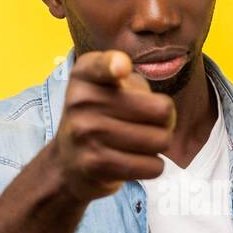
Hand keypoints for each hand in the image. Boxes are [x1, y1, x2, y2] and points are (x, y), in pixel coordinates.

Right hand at [48, 50, 176, 202]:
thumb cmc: (101, 117)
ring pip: (160, 141)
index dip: (114, 64)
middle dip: (164, 122)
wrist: (68, 162)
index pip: (101, 65)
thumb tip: (164, 114)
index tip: (121, 67)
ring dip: (158, 146)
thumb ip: (137, 86)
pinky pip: (152, 167)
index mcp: (85, 74)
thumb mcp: (110, 88)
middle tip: (146, 125)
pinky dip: (152, 167)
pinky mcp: (96, 164)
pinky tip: (135, 161)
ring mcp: (86, 133)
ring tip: (138, 144)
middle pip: (161, 111)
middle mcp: (81, 101)